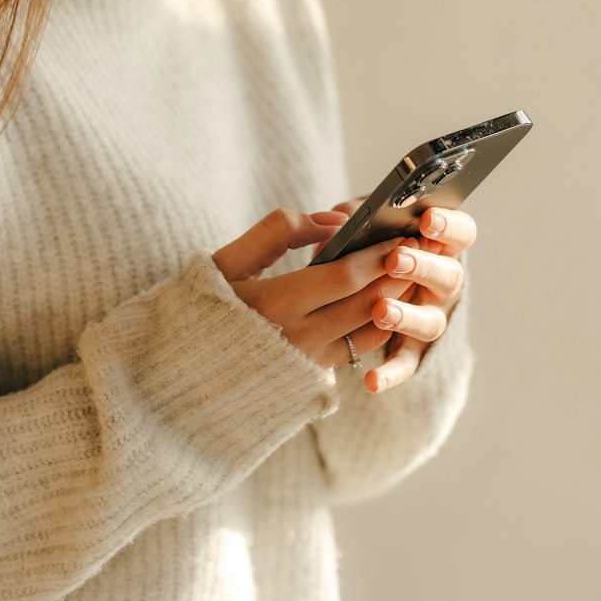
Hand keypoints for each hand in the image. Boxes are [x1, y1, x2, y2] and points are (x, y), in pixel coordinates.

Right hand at [211, 208, 420, 371]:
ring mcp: (307, 364)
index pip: (343, 277)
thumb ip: (277, 232)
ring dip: (395, 300)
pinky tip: (385, 300)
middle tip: (419, 248)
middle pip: (365, 303)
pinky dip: (377, 323)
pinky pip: (357, 350)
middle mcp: (296, 340)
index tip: (399, 233)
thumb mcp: (226, 261)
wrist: (181, 376)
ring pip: (369, 330)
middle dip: (396, 273)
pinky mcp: (312, 379)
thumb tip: (330, 221)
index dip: (376, 255)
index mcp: (273, 305)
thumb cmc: (202, 307)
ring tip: (410, 271)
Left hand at [323, 199, 476, 393]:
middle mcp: (442, 283)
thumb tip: (342, 221)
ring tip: (380, 311)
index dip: (449, 226)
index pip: (462, 232)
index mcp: (439, 245)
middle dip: (423, 267)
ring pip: (432, 322)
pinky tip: (371, 381)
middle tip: (396, 259)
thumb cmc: (367, 243)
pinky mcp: (412, 351)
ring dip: (408, 316)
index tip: (427, 220)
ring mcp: (430, 317)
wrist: (359, 288)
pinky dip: (391, 373)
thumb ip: (357, 218)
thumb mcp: (365, 224)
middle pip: (450, 276)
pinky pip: (406, 364)